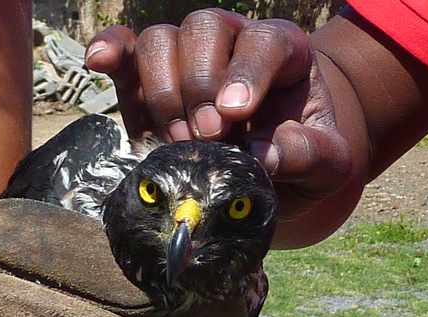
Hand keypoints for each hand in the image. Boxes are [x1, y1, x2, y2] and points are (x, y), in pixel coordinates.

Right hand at [84, 10, 355, 234]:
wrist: (274, 174)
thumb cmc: (304, 157)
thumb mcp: (328, 164)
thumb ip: (307, 155)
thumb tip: (261, 157)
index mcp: (284, 51)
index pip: (265, 41)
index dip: (247, 71)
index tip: (235, 113)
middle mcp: (232, 41)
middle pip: (204, 30)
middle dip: (200, 87)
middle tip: (207, 139)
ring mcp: (187, 55)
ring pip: (160, 40)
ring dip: (162, 92)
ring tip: (177, 141)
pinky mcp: (149, 78)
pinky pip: (125, 49)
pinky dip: (110, 51)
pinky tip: (99, 63)